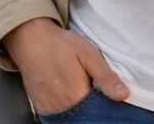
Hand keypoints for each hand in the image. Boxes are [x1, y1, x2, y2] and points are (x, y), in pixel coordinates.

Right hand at [1, 18, 129, 112]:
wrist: (30, 39)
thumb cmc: (60, 44)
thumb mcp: (88, 54)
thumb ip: (106, 76)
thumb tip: (124, 95)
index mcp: (76, 95)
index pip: (99, 114)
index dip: (106, 109)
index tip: (108, 100)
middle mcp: (62, 106)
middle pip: (84, 119)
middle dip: (93, 111)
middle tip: (91, 92)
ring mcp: (49, 109)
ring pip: (71, 119)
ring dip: (79, 113)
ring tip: (81, 96)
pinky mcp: (40, 107)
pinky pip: (56, 118)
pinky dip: (66, 113)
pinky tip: (70, 101)